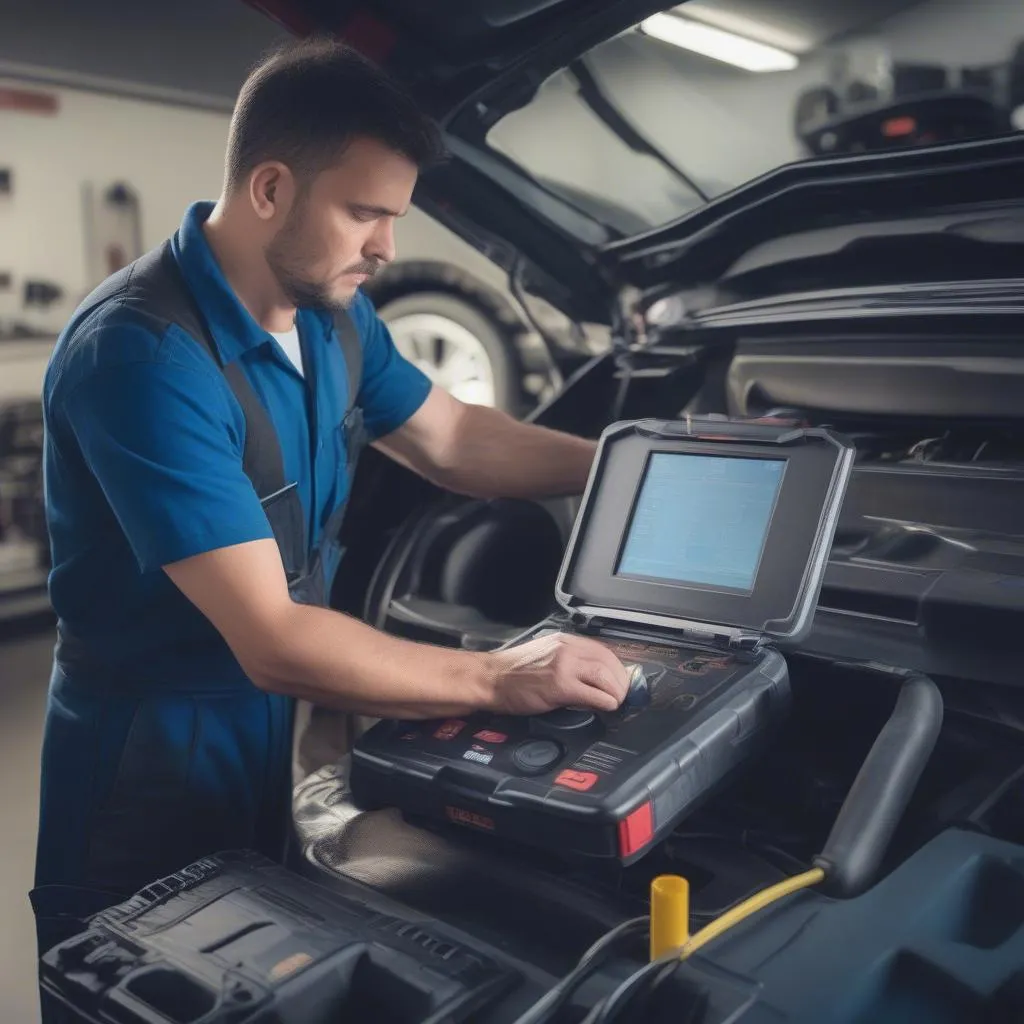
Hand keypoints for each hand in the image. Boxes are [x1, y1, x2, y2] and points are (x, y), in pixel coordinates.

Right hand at [483, 632, 630, 714]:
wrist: (491, 679)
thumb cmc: (514, 672)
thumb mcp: (547, 656)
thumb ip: (570, 662)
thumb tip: (594, 679)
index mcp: (566, 641)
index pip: (604, 651)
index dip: (617, 668)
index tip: (620, 681)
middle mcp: (568, 649)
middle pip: (609, 662)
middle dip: (621, 682)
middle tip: (622, 696)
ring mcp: (565, 666)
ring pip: (606, 677)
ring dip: (616, 693)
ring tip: (616, 703)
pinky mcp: (560, 685)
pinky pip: (594, 694)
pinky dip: (606, 702)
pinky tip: (606, 708)